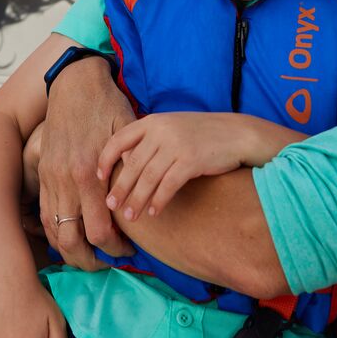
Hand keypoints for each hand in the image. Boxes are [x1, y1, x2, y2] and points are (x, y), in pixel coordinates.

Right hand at [37, 58, 135, 267]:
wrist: (75, 84)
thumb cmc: (107, 105)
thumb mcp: (129, 132)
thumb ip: (132, 166)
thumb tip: (145, 199)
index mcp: (89, 173)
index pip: (100, 231)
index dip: (116, 249)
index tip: (129, 249)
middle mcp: (66, 181)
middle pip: (73, 242)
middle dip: (91, 261)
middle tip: (109, 261)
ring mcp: (50, 178)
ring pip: (54, 233)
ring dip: (71, 251)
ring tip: (90, 254)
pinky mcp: (42, 174)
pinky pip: (44, 215)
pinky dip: (55, 233)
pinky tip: (71, 236)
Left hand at [100, 112, 300, 222]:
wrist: (236, 134)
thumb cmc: (201, 134)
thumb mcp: (171, 128)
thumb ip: (149, 140)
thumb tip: (125, 162)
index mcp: (152, 121)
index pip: (119, 139)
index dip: (106, 159)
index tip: (99, 177)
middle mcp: (161, 130)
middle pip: (132, 164)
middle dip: (120, 187)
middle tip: (111, 206)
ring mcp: (176, 145)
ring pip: (148, 177)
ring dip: (137, 199)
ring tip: (131, 216)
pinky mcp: (191, 160)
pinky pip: (168, 185)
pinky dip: (159, 200)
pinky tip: (154, 212)